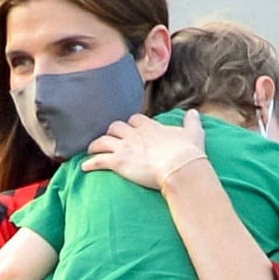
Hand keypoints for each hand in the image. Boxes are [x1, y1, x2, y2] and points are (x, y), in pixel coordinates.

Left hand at [81, 110, 207, 191]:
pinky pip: (99, 160)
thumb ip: (191, 122)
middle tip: (110, 139)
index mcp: (150, 126)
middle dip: (112, 132)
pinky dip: (90, 162)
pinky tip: (84, 166)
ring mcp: (125, 147)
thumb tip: (194, 112)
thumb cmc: (187, 153)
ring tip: (91, 150)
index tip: (130, 130)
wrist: (180, 167)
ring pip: (104, 140)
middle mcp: (134, 133)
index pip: (135, 119)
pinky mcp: (119, 162)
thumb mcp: (193, 133)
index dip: (131, 125)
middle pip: (116, 127)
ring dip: (96, 145)